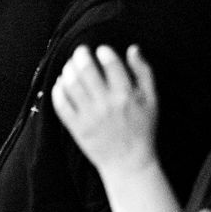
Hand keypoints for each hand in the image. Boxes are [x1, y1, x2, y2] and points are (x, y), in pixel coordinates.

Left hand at [51, 44, 158, 175]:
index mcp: (126, 95)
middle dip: (81, 55)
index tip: (100, 50)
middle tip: (80, 51)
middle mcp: (106, 104)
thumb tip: (132, 49)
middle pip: (86, 70)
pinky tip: (61, 83)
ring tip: (70, 66)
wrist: (129, 162)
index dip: (103, 52)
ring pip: (71, 84)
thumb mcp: (151, 100)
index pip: (111, 64)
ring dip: (68, 70)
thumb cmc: (142, 129)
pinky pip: (61, 104)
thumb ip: (144, 72)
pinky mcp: (77, 128)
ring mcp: (90, 116)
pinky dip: (58, 90)